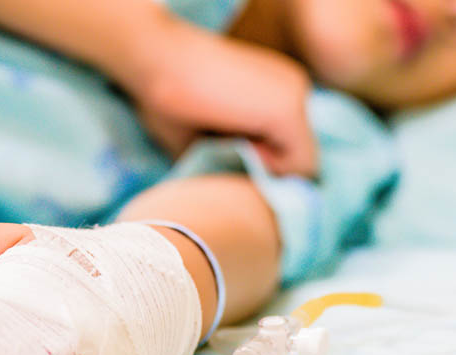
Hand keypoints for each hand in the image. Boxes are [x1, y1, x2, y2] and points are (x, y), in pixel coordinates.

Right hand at [131, 21, 317, 176]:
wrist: (154, 57)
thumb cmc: (167, 93)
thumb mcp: (207, 133)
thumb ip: (232, 157)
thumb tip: (242, 196)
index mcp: (278, 88)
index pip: (288, 147)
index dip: (257, 164)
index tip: (220, 152)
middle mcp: (295, 87)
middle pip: (298, 158)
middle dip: (263, 169)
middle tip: (220, 150)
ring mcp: (296, 96)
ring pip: (301, 166)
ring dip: (262, 171)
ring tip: (222, 145)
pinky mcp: (288, 110)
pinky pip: (296, 167)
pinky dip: (264, 170)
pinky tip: (230, 144)